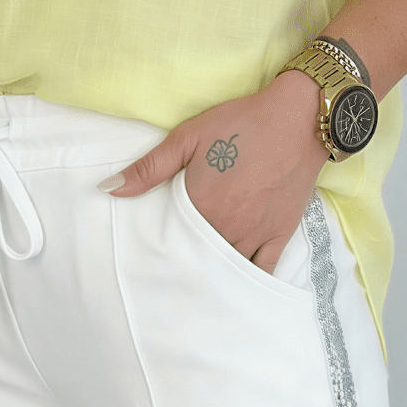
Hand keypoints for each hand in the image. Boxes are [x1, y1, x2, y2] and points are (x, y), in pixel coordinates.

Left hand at [102, 70, 326, 270]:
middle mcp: (226, 228)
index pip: (172, 241)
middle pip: (199, 259)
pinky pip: (262, 270)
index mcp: (200, 207)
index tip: (150, 256)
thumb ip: (149, 168)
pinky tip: (234, 289)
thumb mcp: (188, 137)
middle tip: (170, 276)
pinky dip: (247, 281)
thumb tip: (108, 188)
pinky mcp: (279, 235)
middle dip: (184, 266)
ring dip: (212, 276)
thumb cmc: (241, 123)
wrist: (298, 118)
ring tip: (196, 284)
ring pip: (227, 269)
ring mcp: (254, 235)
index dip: (161, 249)